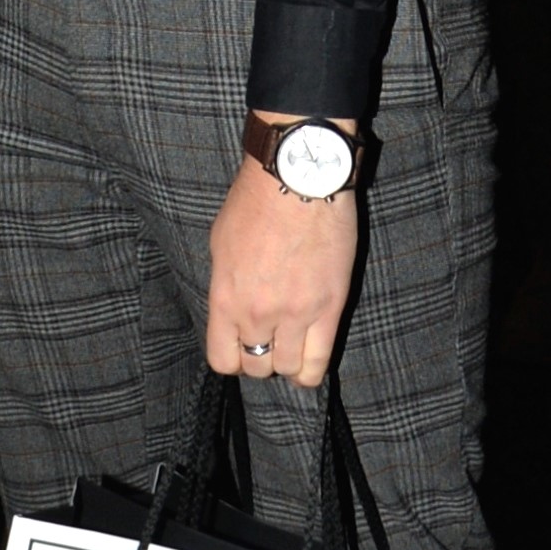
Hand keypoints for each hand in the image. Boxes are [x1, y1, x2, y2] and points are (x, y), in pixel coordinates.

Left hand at [205, 122, 358, 390]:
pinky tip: (308, 364)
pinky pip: (320, 361)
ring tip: (289, 347)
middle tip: (267, 340)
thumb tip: (232, 312)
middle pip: (256, 368)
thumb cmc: (255, 203)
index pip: (222, 360)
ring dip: (286, 362)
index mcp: (226, 299)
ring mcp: (296, 314)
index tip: (238, 347)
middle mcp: (258, 314)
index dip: (231, 357)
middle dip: (258, 358)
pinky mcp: (330, 307)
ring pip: (288, 369)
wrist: (298, 178)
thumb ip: (225, 286)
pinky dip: (311, 370)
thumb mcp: (220, 245)